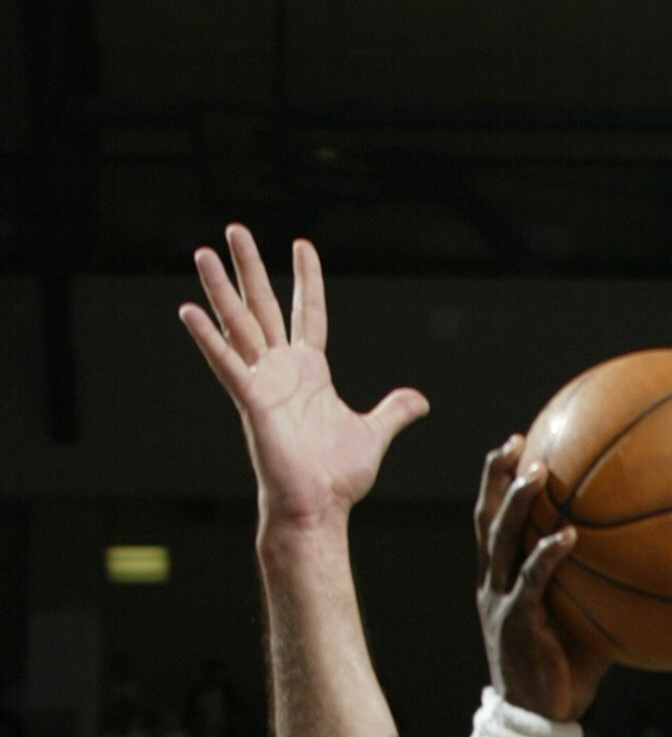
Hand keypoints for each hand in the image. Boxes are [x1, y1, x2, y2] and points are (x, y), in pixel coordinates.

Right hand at [179, 225, 427, 535]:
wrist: (318, 508)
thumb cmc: (336, 477)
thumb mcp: (372, 434)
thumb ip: (393, 411)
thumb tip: (418, 401)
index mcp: (310, 372)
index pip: (307, 312)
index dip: (307, 279)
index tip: (302, 244)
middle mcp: (282, 369)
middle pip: (263, 305)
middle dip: (251, 267)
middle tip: (235, 228)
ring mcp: (263, 381)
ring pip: (239, 323)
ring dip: (221, 288)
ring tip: (204, 252)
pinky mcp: (250, 399)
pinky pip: (226, 362)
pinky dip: (208, 338)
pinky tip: (189, 310)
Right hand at [476, 443, 607, 723]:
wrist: (539, 718)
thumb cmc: (564, 669)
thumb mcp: (579, 620)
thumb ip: (595, 587)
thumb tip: (645, 561)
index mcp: (501, 579)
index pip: (492, 520)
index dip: (497, 482)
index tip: (516, 443)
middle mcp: (493, 583)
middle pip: (487, 518)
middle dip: (497, 477)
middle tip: (517, 442)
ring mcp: (500, 602)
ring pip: (501, 541)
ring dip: (518, 504)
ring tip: (536, 473)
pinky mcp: (515, 623)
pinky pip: (531, 582)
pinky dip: (548, 556)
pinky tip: (568, 535)